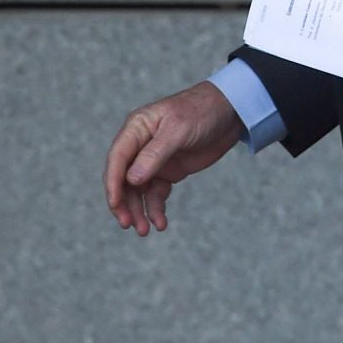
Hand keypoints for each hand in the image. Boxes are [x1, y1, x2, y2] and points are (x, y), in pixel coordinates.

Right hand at [103, 80, 240, 235]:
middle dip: (124, 203)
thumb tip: (131, 180)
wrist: (229, 112)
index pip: (117, 159)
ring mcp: (154, 160)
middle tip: (129, 224)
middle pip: (123, 178)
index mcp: (136, 129)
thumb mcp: (178, 130)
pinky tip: (160, 222)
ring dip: (139, 210)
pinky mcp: (169, 171)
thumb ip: (154, 154)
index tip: (115, 205)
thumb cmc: (201, 111)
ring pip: (138, 190)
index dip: (113, 183)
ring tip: (144, 230)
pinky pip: (156, 193)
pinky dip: (156, 208)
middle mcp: (140, 145)